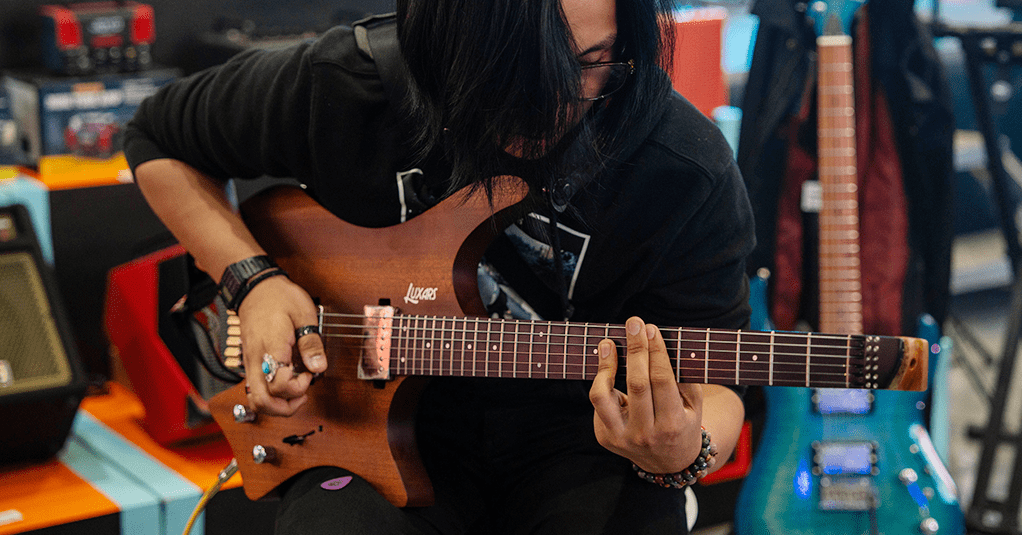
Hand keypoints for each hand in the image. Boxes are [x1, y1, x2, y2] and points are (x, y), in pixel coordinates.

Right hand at [238, 275, 327, 415]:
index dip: (298, 386)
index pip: (278, 385)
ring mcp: (251, 363)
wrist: (255, 288)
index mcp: (272, 348)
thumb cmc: (279, 297)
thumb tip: (318, 367)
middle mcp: (257, 360)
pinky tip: (286, 383)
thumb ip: (311, 343)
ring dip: (277, 405)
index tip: (310, 373)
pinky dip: (271, 395)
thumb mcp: (304, 314)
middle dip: (286, 407)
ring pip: (256, 400)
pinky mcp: (250, 363)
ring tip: (296, 392)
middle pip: (262, 402)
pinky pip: (255, 389)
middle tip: (303, 393)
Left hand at [589, 316, 703, 472]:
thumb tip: (665, 342)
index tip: (651, 329)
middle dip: (635, 349)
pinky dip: (602, 381)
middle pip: (636, 384)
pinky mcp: (605, 437)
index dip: (656, 352)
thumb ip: (684, 377)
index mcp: (672, 425)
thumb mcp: (693, 405)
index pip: (662, 381)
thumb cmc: (683, 423)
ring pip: (603, 396)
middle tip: (633, 323)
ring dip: (605, 366)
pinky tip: (608, 365)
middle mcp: (645, 434)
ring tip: (608, 343)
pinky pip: (598, 404)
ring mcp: (621, 438)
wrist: (669, 463)